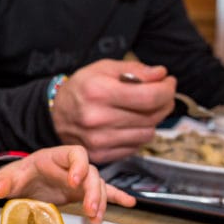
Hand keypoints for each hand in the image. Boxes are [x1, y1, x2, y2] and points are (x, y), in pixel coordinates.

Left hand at [0, 145, 136, 223]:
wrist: (25, 182)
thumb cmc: (20, 176)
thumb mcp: (9, 177)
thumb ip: (4, 181)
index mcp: (56, 157)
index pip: (75, 154)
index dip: (79, 166)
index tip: (75, 182)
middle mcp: (73, 167)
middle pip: (92, 173)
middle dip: (94, 191)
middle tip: (90, 210)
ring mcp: (81, 180)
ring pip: (100, 187)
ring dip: (102, 202)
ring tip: (96, 219)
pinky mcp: (84, 192)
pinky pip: (105, 193)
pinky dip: (117, 197)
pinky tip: (130, 203)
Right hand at [49, 59, 175, 162]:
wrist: (55, 115)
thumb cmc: (81, 89)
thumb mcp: (102, 68)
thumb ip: (134, 70)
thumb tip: (161, 75)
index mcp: (98, 92)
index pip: (150, 96)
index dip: (167, 90)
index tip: (168, 82)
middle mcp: (97, 118)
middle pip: (152, 115)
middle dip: (164, 102)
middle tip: (162, 94)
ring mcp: (99, 140)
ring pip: (148, 133)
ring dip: (153, 120)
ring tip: (143, 109)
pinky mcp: (101, 154)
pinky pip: (136, 146)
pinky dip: (139, 134)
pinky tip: (131, 123)